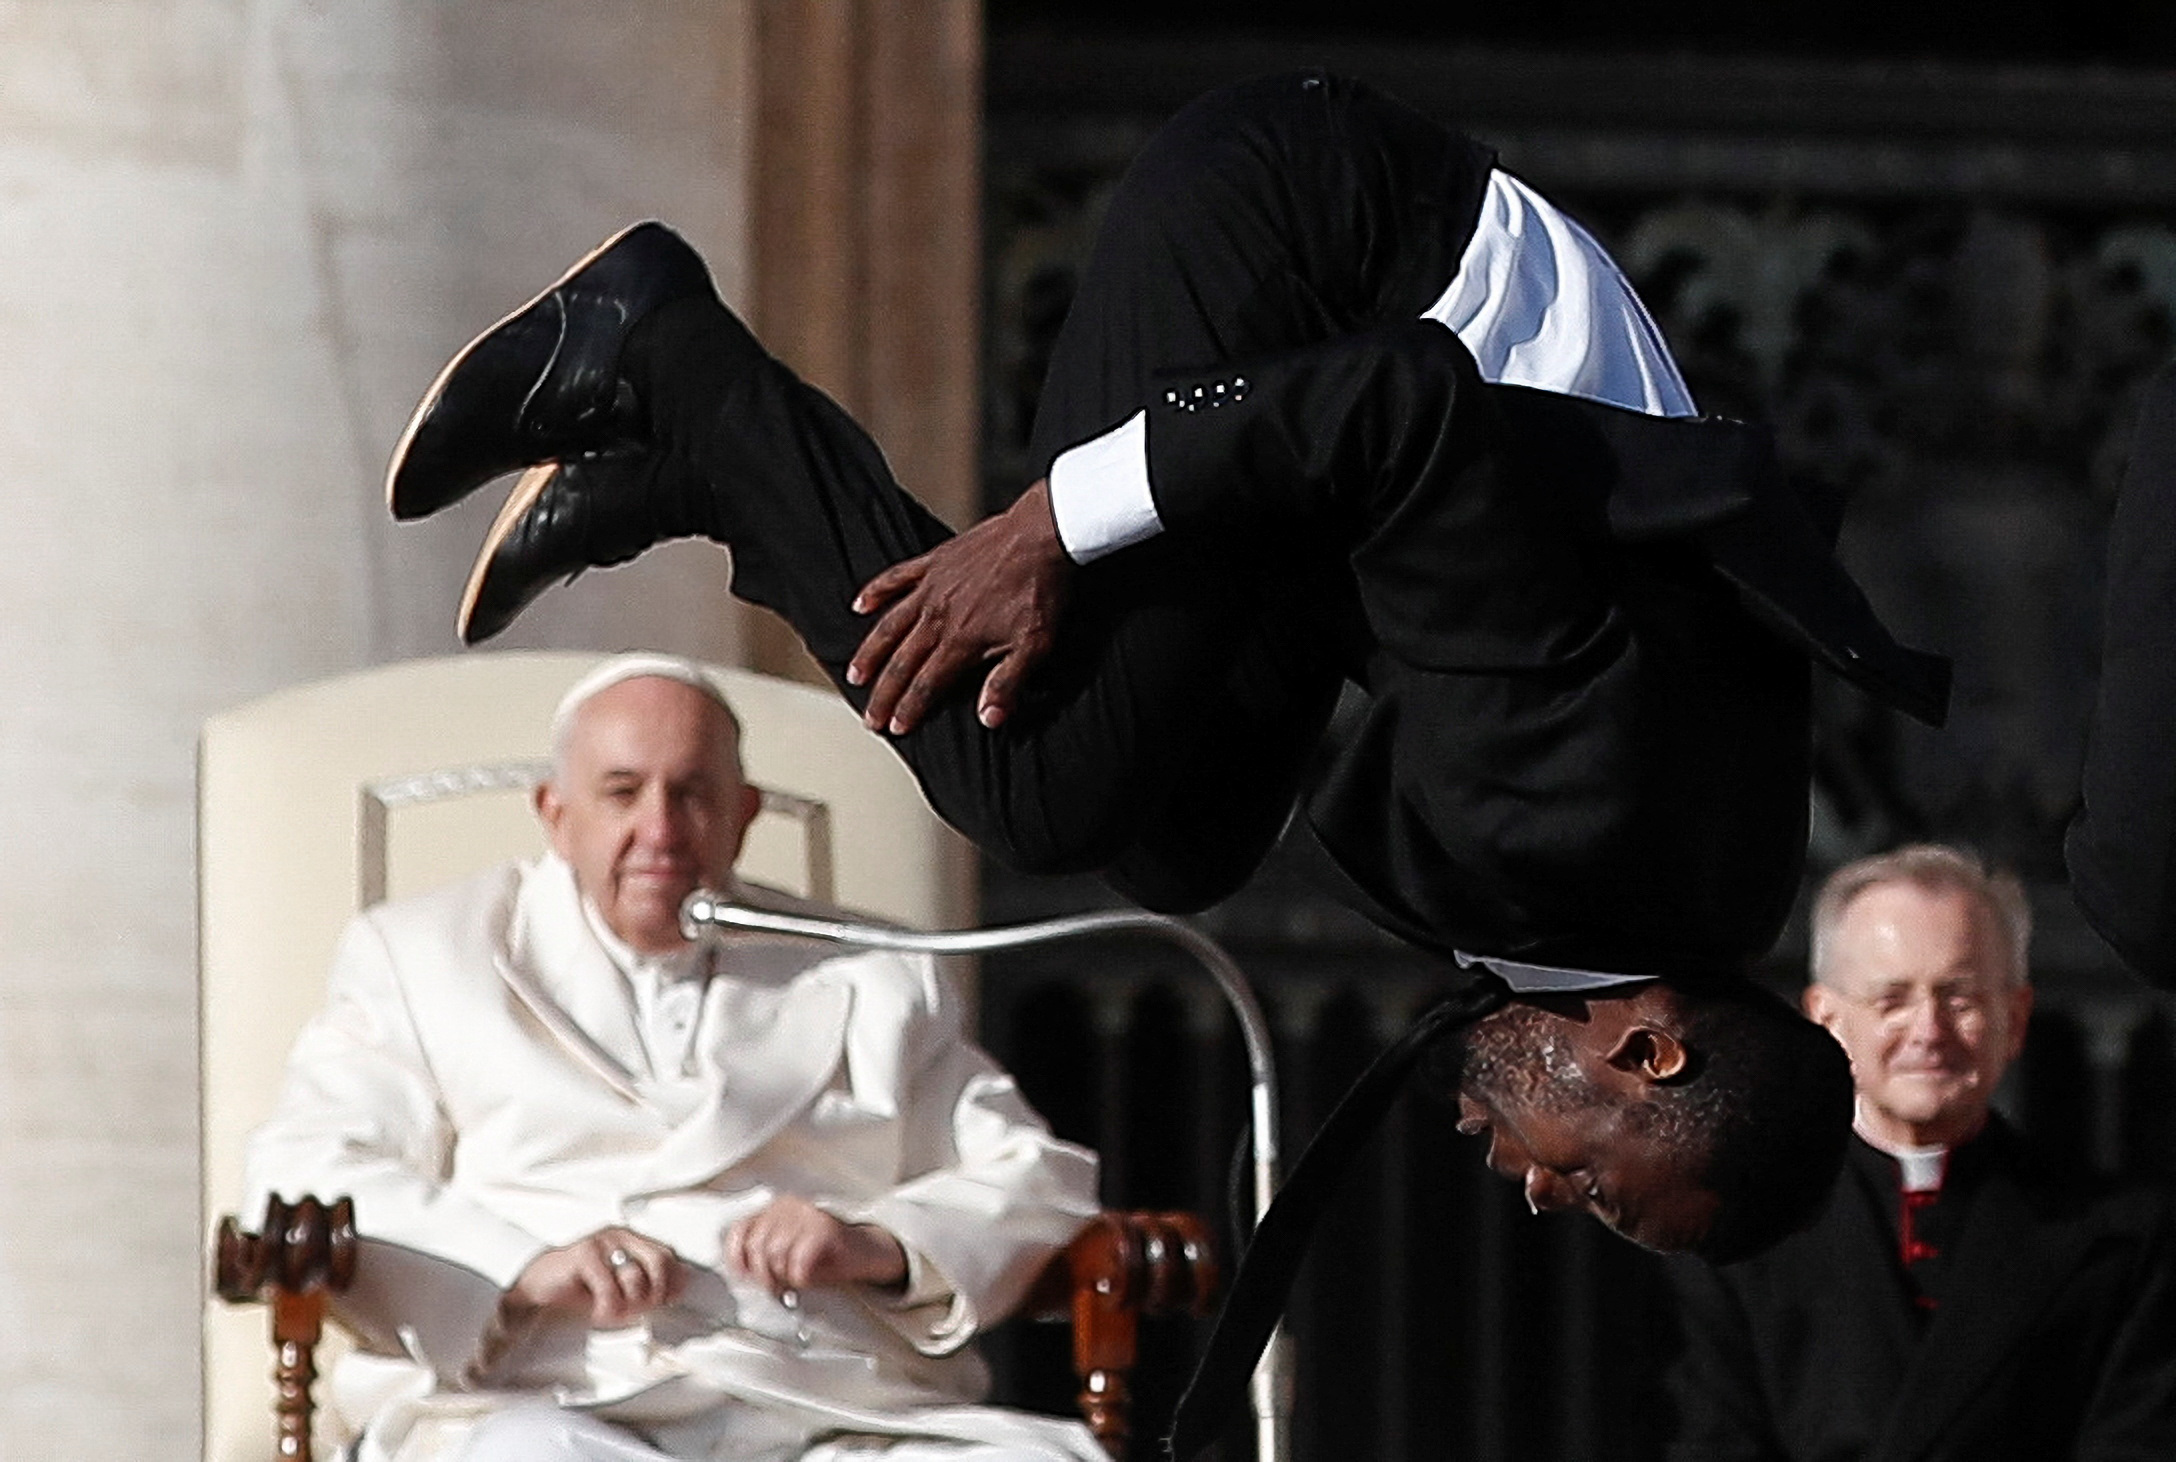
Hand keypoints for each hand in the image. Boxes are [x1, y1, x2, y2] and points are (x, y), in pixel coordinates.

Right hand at [504, 1227, 687, 1328]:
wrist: (537, 1286)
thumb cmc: (579, 1287)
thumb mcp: (618, 1288)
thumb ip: (645, 1286)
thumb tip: (678, 1291)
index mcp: (631, 1240)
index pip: (667, 1254)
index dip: (673, 1280)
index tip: (667, 1301)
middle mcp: (619, 1235)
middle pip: (658, 1261)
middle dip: (654, 1293)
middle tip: (640, 1309)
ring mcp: (601, 1242)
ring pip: (634, 1276)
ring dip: (628, 1303)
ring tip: (614, 1312)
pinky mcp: (583, 1253)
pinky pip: (608, 1287)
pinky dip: (607, 1307)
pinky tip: (598, 1312)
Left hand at [724, 1195, 906, 1294]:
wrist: (866, 1251)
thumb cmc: (825, 1255)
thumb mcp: (788, 1250)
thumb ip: (764, 1254)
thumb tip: (739, 1275)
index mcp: (775, 1209)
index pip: (739, 1230)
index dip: (737, 1258)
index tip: (745, 1277)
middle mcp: (789, 1207)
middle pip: (757, 1247)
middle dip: (764, 1275)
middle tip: (778, 1287)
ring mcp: (808, 1217)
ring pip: (776, 1256)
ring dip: (785, 1277)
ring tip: (796, 1281)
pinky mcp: (825, 1231)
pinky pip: (800, 1264)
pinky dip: (803, 1279)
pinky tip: (812, 1277)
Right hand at [848, 480, 1072, 735]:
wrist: (1043, 535)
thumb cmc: (1042, 591)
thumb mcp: (1034, 646)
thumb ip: (1007, 683)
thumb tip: (988, 719)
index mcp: (961, 640)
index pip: (926, 684)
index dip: (909, 709)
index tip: (894, 728)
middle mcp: (938, 616)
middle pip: (902, 662)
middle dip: (884, 693)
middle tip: (870, 718)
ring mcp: (932, 586)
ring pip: (890, 625)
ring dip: (870, 653)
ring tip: (855, 675)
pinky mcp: (934, 562)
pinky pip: (896, 578)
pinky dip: (875, 592)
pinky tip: (859, 606)